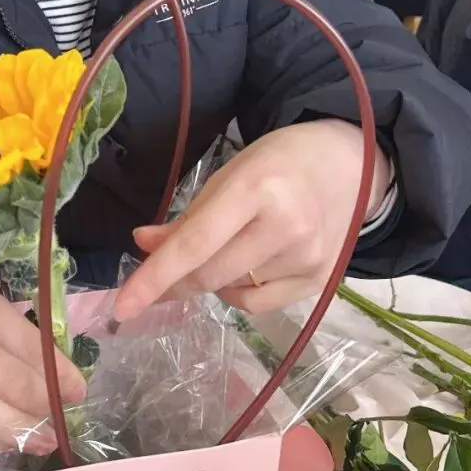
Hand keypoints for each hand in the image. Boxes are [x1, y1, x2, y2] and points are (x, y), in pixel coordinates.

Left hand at [115, 120, 390, 320]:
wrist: (348, 164)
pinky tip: (245, 267)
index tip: (122, 306)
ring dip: (211, 279)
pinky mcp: (319, 281)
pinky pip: (257, 305)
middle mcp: (287, 226)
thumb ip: (187, 218)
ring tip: (226, 248)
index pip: (194, 245)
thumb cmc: (279, 163)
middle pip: (209, 276)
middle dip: (174, 282)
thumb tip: (142, 247)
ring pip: (231, 291)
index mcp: (257, 188)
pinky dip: (237, 292)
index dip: (154, 278)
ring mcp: (307, 258)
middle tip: (159, 277)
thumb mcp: (228, 176)